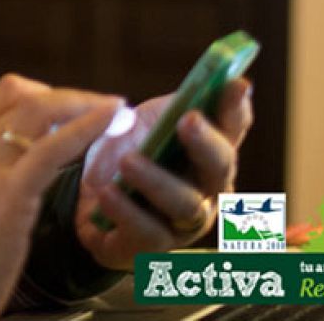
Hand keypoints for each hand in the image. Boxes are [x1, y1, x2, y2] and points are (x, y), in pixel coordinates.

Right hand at [0, 75, 122, 320]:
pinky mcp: (12, 193)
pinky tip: (109, 123)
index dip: (47, 92)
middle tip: (106, 106)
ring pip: (42, 110)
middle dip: (74, 96)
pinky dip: (86, 128)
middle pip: (28, 96)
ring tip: (116, 109)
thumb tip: (23, 165)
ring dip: (86, 105)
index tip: (74, 108)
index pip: (7, 93)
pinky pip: (54, 148)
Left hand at [74, 77, 253, 269]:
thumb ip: (178, 103)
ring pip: (185, 204)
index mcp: (209, 152)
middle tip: (188, 120)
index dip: (236, 107)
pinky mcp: (149, 246)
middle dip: (206, 144)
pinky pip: (146, 234)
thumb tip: (210, 76)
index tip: (235, 83)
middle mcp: (206, 189)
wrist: (87, 192)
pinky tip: (107, 193)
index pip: (233, 127)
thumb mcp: (151, 119)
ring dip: (157, 180)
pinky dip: (127, 212)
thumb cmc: (131, 149)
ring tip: (127, 162)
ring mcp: (182, 222)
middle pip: (220, 168)